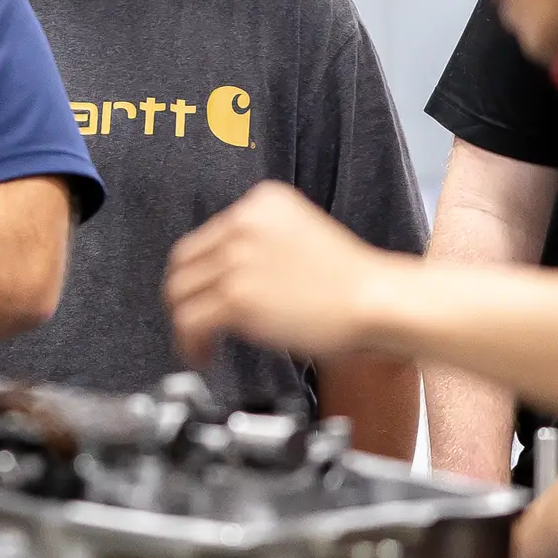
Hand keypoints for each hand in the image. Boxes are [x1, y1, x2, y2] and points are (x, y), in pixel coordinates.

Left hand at [165, 181, 397, 366]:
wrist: (377, 299)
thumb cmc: (351, 280)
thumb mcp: (302, 235)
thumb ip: (262, 242)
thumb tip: (228, 272)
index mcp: (262, 202)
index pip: (207, 236)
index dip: (202, 272)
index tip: (207, 293)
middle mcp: (244, 223)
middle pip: (184, 262)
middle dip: (186, 295)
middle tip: (194, 319)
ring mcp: (238, 259)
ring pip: (180, 293)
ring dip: (185, 322)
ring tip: (199, 343)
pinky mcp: (238, 297)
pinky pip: (190, 321)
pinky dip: (190, 343)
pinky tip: (203, 354)